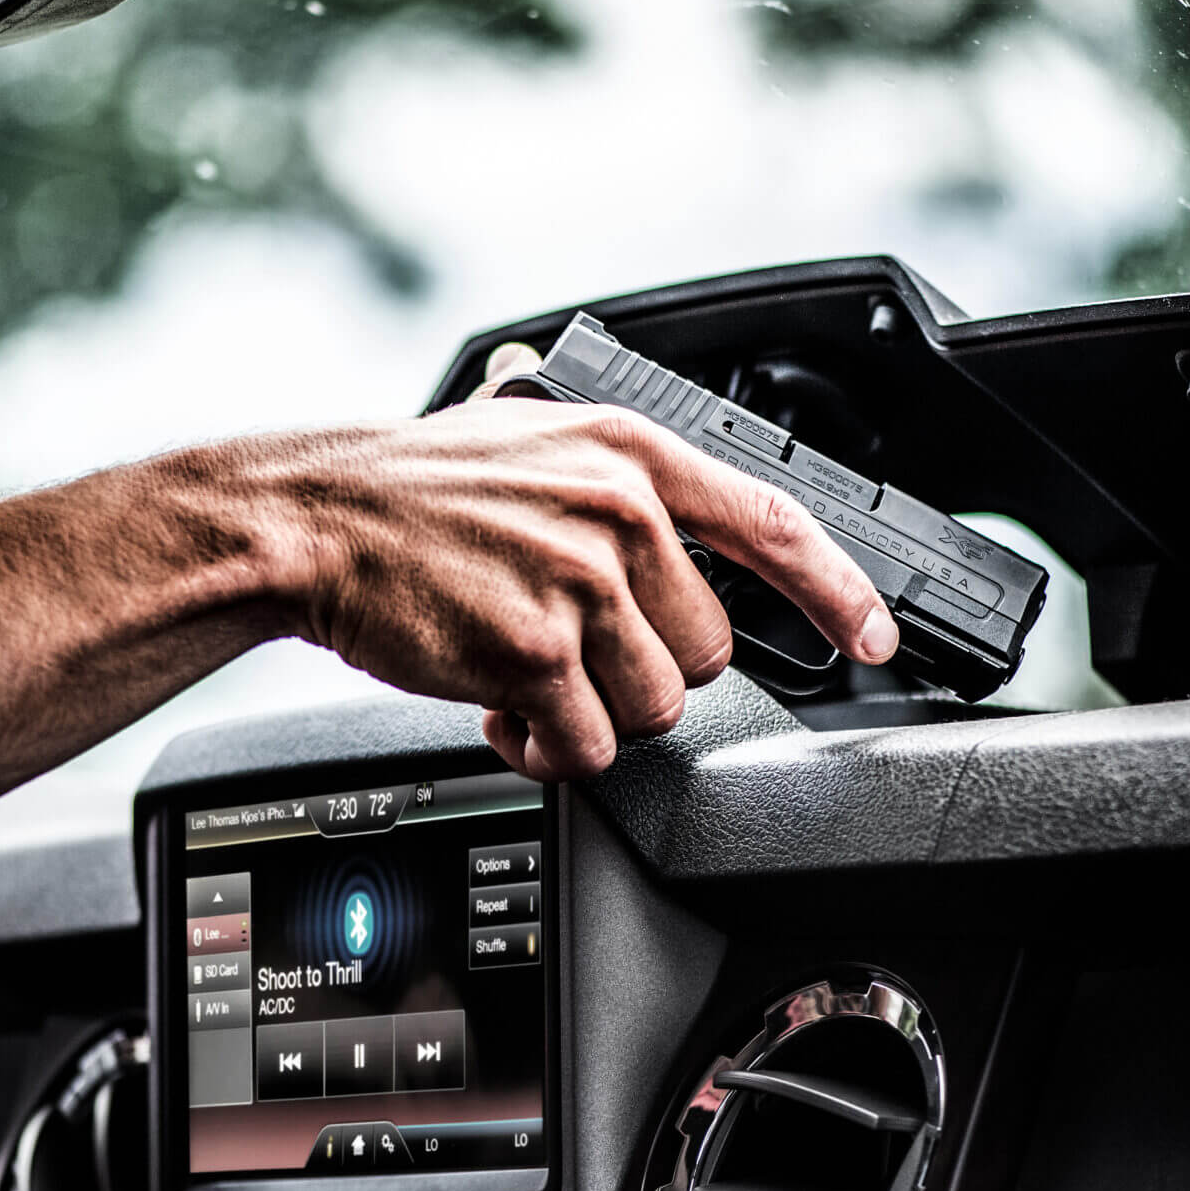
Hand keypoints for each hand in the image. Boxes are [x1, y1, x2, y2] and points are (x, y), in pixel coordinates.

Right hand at [288, 344, 897, 779]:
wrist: (315, 519)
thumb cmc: (417, 491)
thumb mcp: (536, 444)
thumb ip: (620, 481)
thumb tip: (684, 523)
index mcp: (631, 455)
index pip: (777, 524)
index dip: (839, 590)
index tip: (874, 638)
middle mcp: (620, 514)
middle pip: (710, 654)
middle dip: (647, 671)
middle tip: (576, 652)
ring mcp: (580, 583)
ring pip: (654, 709)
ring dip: (595, 712)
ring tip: (530, 675)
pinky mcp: (534, 652)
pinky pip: (586, 746)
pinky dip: (548, 746)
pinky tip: (503, 707)